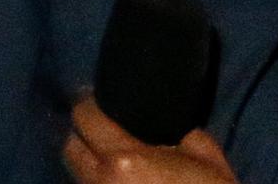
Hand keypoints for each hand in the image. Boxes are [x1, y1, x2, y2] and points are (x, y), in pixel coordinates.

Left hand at [63, 98, 236, 183]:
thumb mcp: (207, 159)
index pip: (85, 118)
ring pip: (79, 178)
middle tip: (101, 133)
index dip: (89, 105)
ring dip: (91, 168)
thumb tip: (179, 137)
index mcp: (122, 159)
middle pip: (70, 150)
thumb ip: (187, 137)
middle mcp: (100, 182)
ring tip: (112, 165)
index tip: (98, 102)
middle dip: (82, 137)